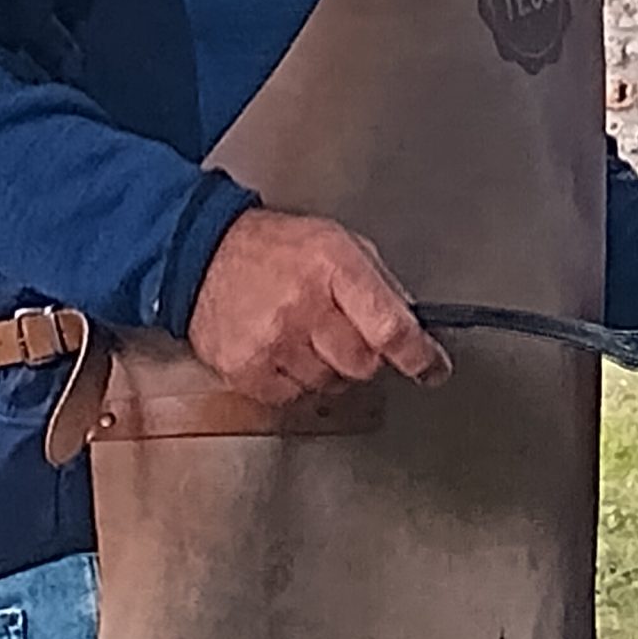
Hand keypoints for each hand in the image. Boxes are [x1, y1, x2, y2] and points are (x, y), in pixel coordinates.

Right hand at [186, 208, 451, 405]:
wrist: (204, 253)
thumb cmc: (277, 247)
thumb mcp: (338, 242)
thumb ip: (378, 285)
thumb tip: (413, 328)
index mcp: (334, 267)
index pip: (390, 328)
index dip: (419, 356)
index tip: (433, 368)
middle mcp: (304, 306)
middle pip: (364, 364)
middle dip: (365, 354)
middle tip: (347, 333)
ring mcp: (273, 341)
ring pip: (330, 384)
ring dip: (329, 367)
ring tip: (307, 332)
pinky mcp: (247, 370)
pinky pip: (294, 396)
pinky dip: (297, 380)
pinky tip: (284, 348)